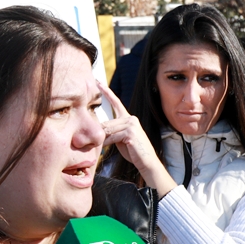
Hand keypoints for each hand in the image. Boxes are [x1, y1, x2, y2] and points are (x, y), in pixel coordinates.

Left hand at [97, 81, 176, 196]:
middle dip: (101, 134)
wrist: (146, 162)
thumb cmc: (132, 151)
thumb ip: (111, 130)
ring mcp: (131, 124)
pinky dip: (109, 143)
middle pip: (106, 123)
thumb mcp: (119, 138)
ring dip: (105, 140)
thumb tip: (98, 128)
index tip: (97, 81)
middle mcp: (131, 118)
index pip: (116, 102)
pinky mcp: (130, 132)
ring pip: (108, 130)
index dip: (106, 91)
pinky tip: (112, 147)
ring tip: (107, 147)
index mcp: (128, 118)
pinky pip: (112, 137)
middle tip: (100, 143)